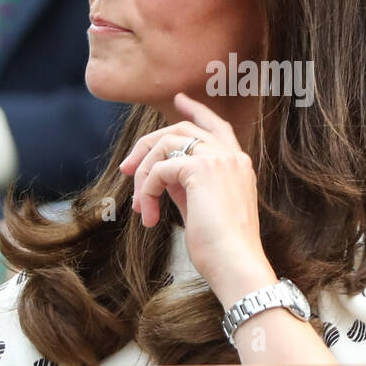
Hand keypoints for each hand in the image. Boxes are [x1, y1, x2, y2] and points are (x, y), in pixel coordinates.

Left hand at [119, 92, 272, 304]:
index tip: (179, 101)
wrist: (236, 265)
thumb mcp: (203, 209)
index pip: (217, 125)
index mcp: (238, 165)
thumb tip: (162, 176)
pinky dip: (146, 190)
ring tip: (138, 204)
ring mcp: (218, 159)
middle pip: (182, 129)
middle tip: (127, 168)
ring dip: (143, 172)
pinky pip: (159, 169)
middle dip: (148, 144)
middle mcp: (232, 156)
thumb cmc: (222, 249)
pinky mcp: (200, 170)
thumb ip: (187, 187)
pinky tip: (147, 214)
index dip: (196, 111)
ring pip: (166, 143)